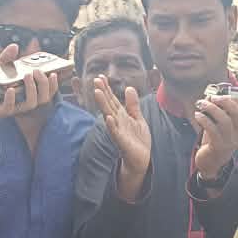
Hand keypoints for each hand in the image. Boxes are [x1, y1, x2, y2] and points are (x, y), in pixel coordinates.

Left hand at [0, 53, 58, 153]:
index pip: (46, 93)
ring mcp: (12, 108)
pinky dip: (11, 98)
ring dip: (32, 89)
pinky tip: (10, 89)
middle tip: (39, 71)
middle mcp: (22, 103)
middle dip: (45, 85)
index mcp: (26, 95)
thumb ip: (6, 59)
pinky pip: (9, 108)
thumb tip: (15, 46)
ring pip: (30, 104)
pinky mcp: (0, 112)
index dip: (53, 84)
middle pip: (43, 99)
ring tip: (28, 75)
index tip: (55, 72)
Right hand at [89, 75, 152, 200]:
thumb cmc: (138, 140)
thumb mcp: (138, 119)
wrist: (141, 160)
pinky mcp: (121, 142)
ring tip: (97, 93)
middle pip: (108, 104)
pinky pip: (115, 132)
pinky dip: (111, 125)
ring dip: (103, 105)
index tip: (100, 76)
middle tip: (95, 80)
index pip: (112, 99)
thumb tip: (129, 88)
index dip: (106, 88)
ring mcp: (118, 131)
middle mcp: (117, 121)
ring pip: (109, 115)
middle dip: (102, 92)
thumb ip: (132, 104)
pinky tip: (108, 117)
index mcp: (121, 115)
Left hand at [191, 93, 237, 184]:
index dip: (233, 99)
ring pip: (225, 120)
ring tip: (201, 104)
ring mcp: (229, 142)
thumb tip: (210, 97)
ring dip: (211, 109)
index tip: (221, 94)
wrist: (209, 165)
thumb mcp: (216, 127)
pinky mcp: (218, 147)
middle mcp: (237, 135)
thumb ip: (215, 114)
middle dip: (224, 101)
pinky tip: (197, 115)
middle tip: (212, 97)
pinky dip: (205, 120)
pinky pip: (213, 130)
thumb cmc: (212, 144)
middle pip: (236, 113)